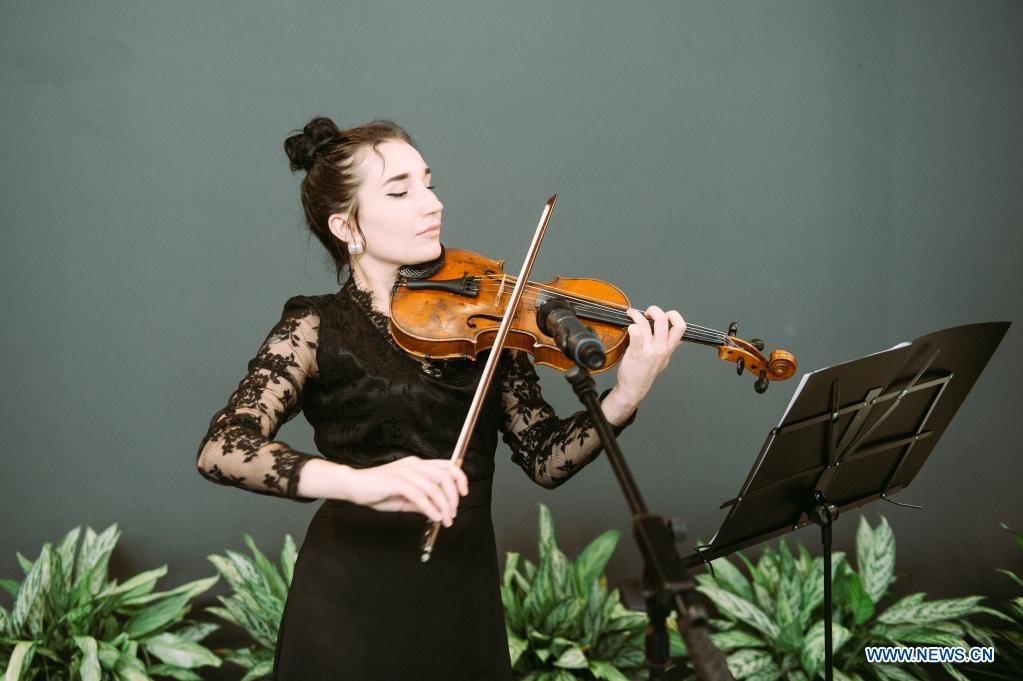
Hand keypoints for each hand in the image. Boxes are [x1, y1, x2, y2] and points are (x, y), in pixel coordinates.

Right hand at [343, 457, 468, 526]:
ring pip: (433, 487)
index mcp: (417, 464)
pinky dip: (430, 507)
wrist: (353, 486)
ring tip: (444, 520)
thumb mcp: (403, 497)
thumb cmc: (376, 490)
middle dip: (453, 497)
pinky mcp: (396, 482)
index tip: (464, 493)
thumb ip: (420, 501)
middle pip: (444, 476)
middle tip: (452, 514)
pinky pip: (419, 495)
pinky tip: (433, 516)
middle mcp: (413, 465)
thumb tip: (436, 511)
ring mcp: (404, 472)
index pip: (446, 465)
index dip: (459, 477)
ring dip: (443, 506)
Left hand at [613, 305, 685, 406]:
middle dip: (654, 310)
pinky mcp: (636, 352)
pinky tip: (628, 327)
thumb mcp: (664, 361)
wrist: (634, 389)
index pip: (680, 327)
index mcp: (669, 348)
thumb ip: (670, 348)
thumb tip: (679, 339)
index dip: (674, 315)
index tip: (664, 314)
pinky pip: (635, 333)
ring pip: (645, 324)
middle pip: (663, 319)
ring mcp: (649, 350)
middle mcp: (661, 348)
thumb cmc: (646, 373)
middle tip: (646, 312)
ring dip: (636, 315)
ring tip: (631, 314)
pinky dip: (631, 326)